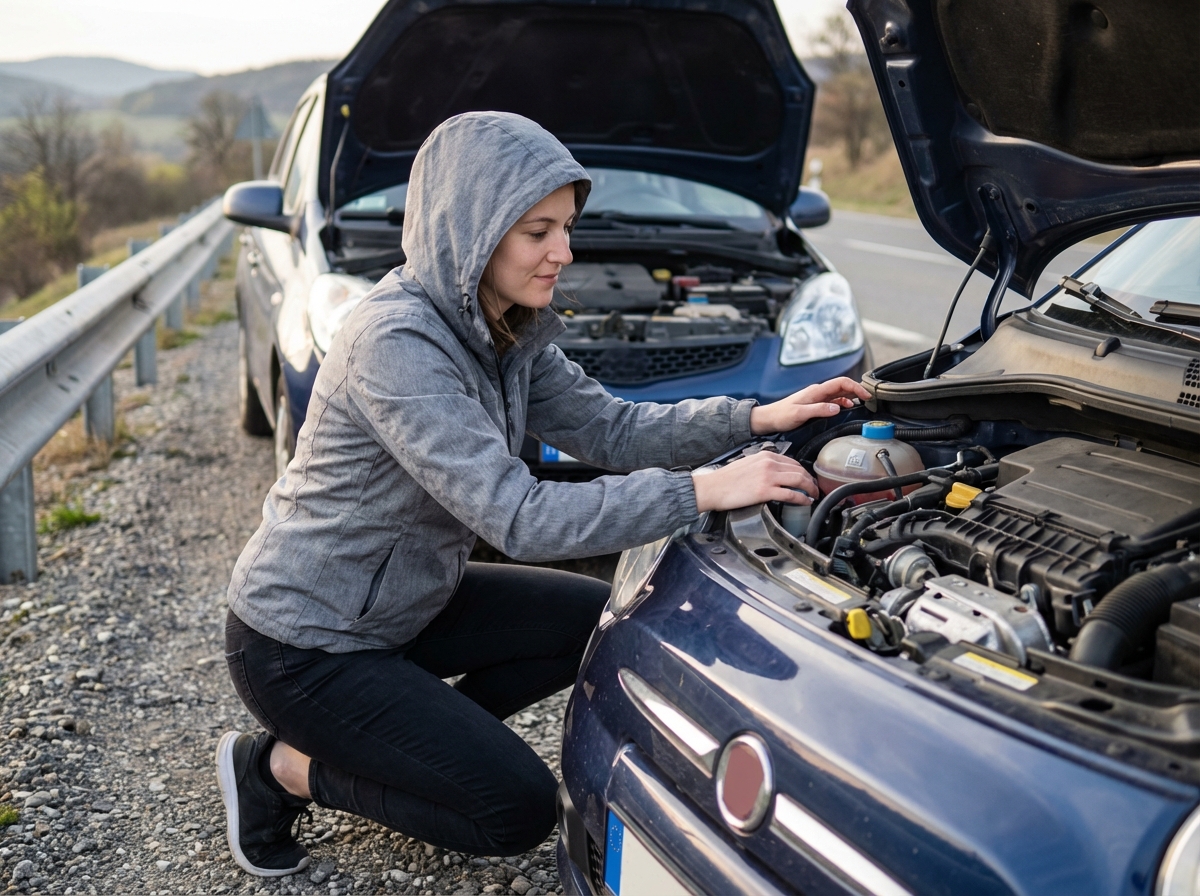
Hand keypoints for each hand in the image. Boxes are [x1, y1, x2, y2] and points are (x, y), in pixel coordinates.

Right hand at [691, 450, 816, 512]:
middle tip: (814, 489)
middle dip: (811, 481)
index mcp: (765, 455)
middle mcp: (769, 463)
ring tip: (813, 496)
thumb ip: (763, 466)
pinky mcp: (765, 491)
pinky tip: (805, 502)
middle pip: (800, 470)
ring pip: (799, 480)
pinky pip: (791, 494)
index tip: (807, 480)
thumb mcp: (748, 464)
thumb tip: (776, 474)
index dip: (804, 472)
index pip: (792, 462)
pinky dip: (802, 498)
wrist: (712, 487)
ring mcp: (768, 477)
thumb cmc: (726, 479)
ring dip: (810, 489)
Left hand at [749, 377, 870, 434]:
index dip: (856, 387)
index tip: (866, 396)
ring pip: (839, 392)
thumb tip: (837, 407)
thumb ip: (818, 410)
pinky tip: (848, 407)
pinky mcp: (815, 403)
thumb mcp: (799, 414)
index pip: (841, 383)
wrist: (768, 418)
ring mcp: (817, 397)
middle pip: (843, 385)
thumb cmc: (781, 416)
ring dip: (852, 395)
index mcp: (816, 391)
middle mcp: (818, 391)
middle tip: (870, 399)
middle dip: (858, 390)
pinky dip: (844, 401)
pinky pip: (834, 399)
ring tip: (863, 403)